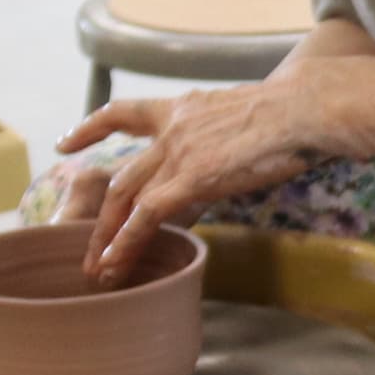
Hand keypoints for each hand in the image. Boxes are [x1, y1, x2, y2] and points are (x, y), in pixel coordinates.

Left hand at [56, 80, 320, 282]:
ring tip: (97, 268)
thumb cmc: (298, 110)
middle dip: (100, 215)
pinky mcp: (192, 177)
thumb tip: (238, 152)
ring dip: (107, 236)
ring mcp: (179, 153)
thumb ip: (228, 136)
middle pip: (121, 176)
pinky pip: (147, 215)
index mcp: (184, 108)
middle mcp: (172, 129)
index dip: (90, 127)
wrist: (307, 106)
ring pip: (125, 199)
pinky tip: (115, 264)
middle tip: (86, 245)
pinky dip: (126, 242)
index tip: (67, 142)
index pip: (125, 113)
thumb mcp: (248, 116)